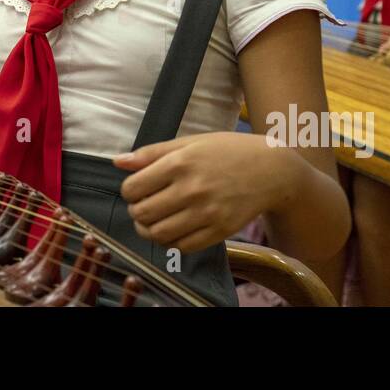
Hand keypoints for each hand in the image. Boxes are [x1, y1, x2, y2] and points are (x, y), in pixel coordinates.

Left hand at [113, 132, 299, 253]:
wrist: (271, 170)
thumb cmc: (228, 151)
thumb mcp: (190, 142)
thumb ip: (151, 153)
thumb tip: (118, 161)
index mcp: (180, 163)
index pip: (133, 188)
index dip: (128, 191)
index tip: (136, 190)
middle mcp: (191, 189)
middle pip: (143, 213)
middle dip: (136, 212)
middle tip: (142, 207)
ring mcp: (206, 213)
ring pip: (159, 234)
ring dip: (148, 230)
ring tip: (152, 221)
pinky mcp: (219, 231)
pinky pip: (183, 247)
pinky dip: (171, 242)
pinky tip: (172, 230)